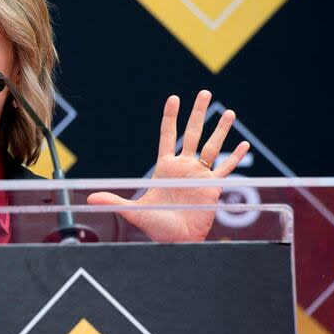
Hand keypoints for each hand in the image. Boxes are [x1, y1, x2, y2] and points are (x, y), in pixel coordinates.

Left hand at [87, 90, 248, 241]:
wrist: (177, 240)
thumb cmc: (156, 226)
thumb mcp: (134, 211)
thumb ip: (114, 202)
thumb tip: (90, 198)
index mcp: (165, 167)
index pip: (167, 136)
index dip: (170, 117)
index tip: (174, 98)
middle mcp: (183, 167)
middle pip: (192, 133)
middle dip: (198, 113)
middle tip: (204, 92)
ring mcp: (199, 175)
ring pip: (212, 146)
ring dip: (220, 130)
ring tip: (229, 112)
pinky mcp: (213, 187)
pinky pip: (225, 169)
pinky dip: (234, 157)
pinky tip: (243, 145)